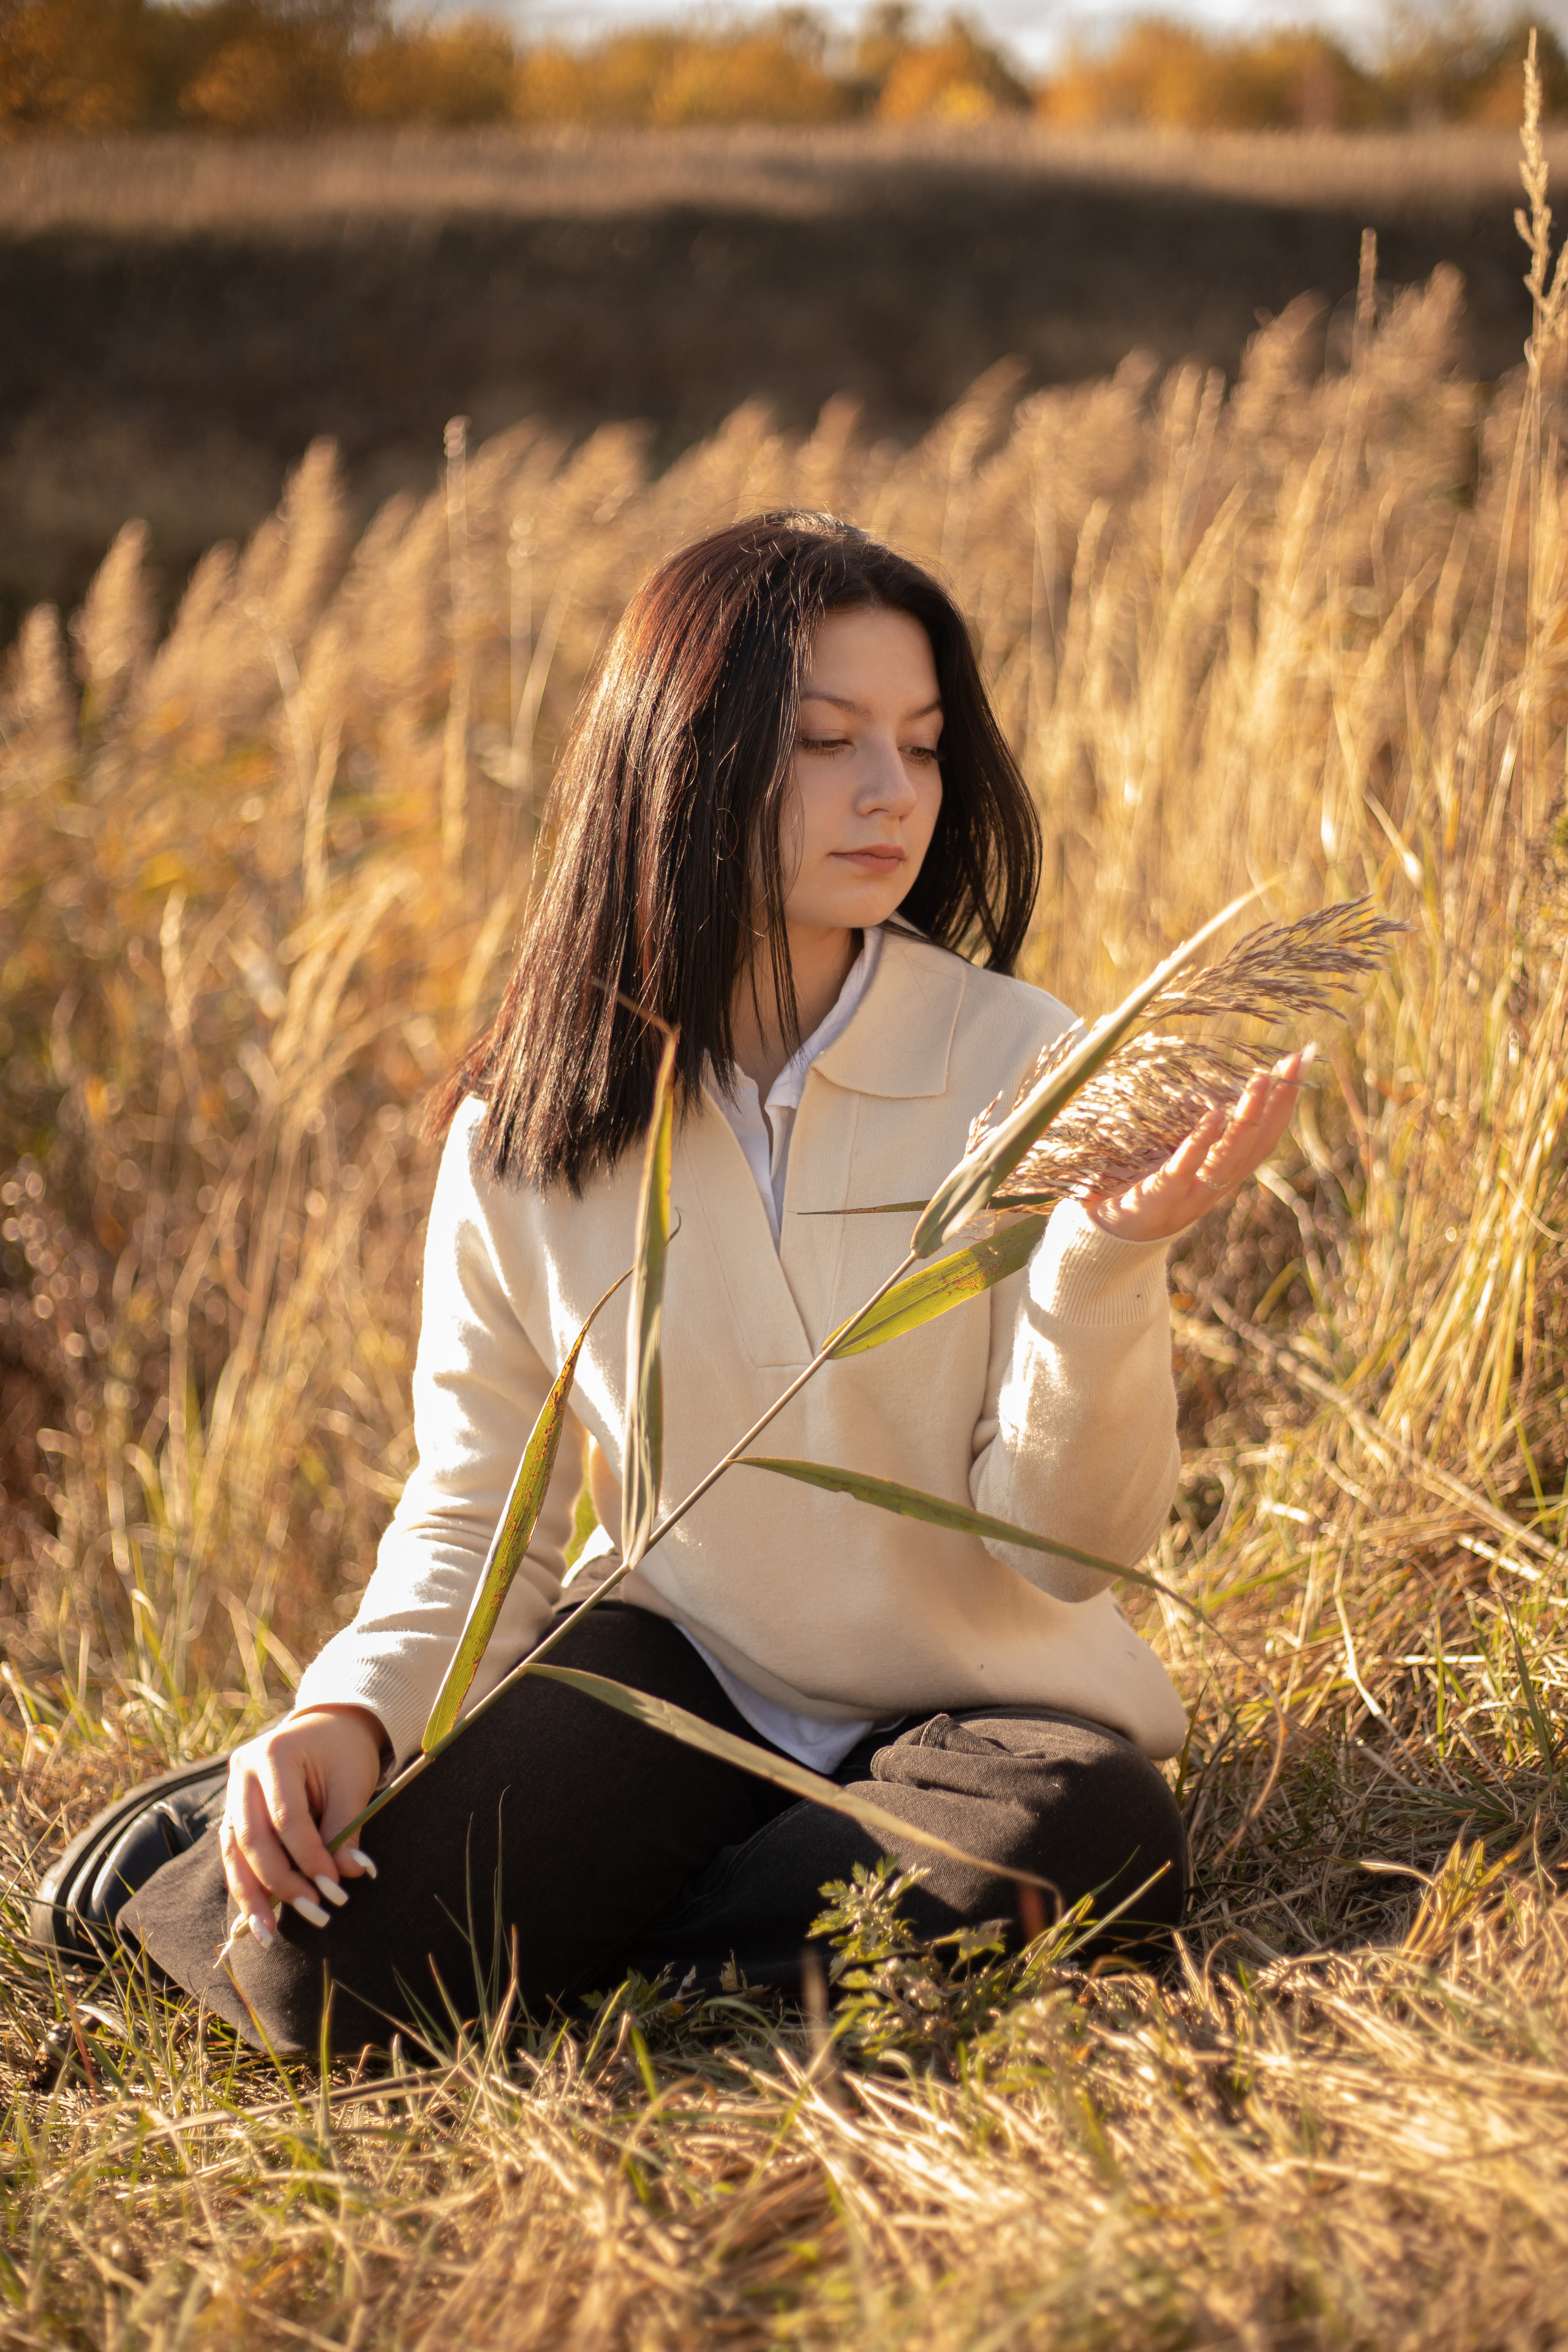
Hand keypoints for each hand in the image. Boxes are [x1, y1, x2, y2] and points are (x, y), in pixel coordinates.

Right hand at [220, 1703, 384, 1943]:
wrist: (330, 1726)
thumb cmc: (345, 1751)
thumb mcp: (353, 1782)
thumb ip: (348, 1829)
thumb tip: (352, 1875)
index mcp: (273, 1753)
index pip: (287, 1817)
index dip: (309, 1857)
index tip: (334, 1889)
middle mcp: (242, 1770)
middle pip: (252, 1839)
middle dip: (281, 1883)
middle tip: (313, 1914)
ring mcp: (233, 1791)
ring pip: (235, 1851)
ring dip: (252, 1895)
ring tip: (267, 1936)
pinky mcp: (235, 1810)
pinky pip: (236, 1853)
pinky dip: (248, 1884)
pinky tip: (257, 1917)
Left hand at [1086, 1050, 1307, 1243]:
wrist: (1102, 1239)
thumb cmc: (1136, 1187)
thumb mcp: (1171, 1154)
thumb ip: (1191, 1128)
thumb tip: (1205, 1086)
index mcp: (1221, 1175)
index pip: (1263, 1136)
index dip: (1284, 1104)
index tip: (1299, 1063)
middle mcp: (1214, 1187)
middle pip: (1257, 1144)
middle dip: (1278, 1103)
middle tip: (1293, 1063)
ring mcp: (1190, 1197)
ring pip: (1229, 1156)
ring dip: (1248, 1117)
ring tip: (1262, 1081)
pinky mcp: (1159, 1199)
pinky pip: (1184, 1169)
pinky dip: (1201, 1143)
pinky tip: (1214, 1117)